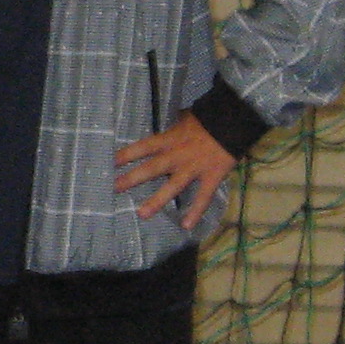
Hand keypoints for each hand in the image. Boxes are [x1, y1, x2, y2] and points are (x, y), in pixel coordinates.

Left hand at [113, 111, 236, 229]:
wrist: (235, 120)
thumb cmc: (208, 118)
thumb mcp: (186, 118)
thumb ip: (175, 126)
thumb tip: (169, 123)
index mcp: (170, 139)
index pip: (143, 147)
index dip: (125, 155)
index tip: (108, 164)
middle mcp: (178, 155)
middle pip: (152, 168)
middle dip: (132, 179)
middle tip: (114, 189)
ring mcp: (195, 167)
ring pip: (173, 186)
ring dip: (157, 200)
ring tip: (142, 214)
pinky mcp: (212, 176)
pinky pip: (203, 196)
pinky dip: (196, 211)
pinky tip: (186, 225)